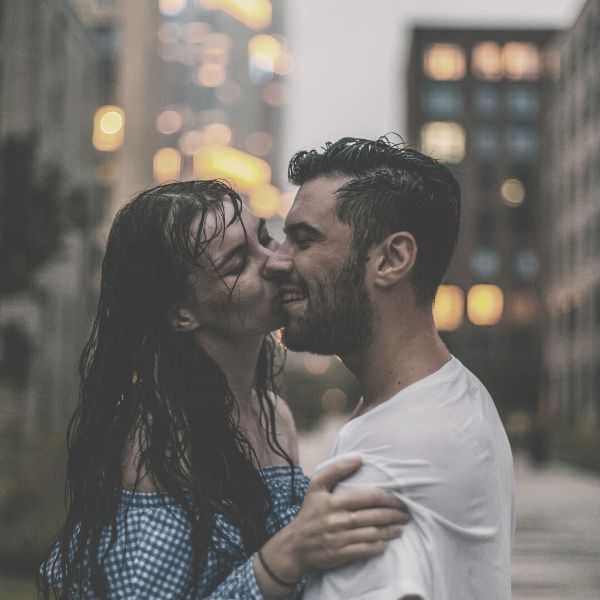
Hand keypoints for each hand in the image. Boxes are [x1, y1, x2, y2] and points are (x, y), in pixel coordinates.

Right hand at [260, 455, 409, 586]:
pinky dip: (378, 547)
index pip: (367, 497)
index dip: (387, 498)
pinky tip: (386, 544)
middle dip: (393, 514)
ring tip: (401, 527)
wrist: (295, 545)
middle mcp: (336, 519)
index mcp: (332, 501)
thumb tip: (359, 458)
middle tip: (406, 514)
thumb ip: (336, 470)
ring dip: (390, 531)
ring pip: (371, 533)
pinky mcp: (339, 554)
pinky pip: (364, 550)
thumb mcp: (315, 486)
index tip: (400, 499)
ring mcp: (338, 538)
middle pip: (372, 516)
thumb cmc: (310, 512)